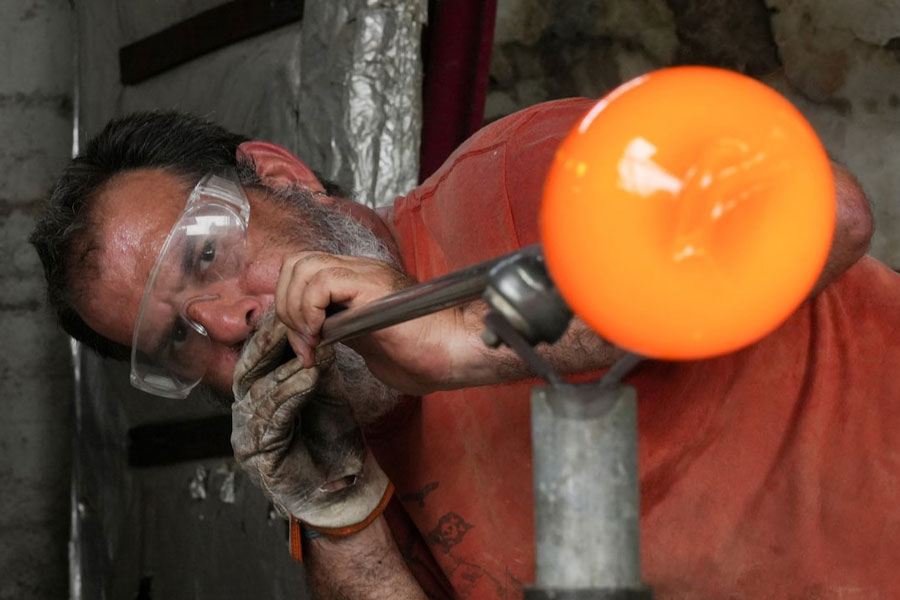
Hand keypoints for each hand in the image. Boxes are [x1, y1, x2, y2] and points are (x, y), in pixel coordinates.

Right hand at [231, 311, 389, 528]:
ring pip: (258, 392)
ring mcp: (247, 435)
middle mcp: (247, 412)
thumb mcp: (324, 388)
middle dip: (270, 344)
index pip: (255, 354)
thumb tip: (318, 319)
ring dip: (285, 369)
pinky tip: (308, 379)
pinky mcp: (258, 455)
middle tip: (293, 322)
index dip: (271, 330)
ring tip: (309, 351)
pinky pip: (272, 418)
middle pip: (247, 368)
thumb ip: (316, 358)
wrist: (344, 485)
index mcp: (258, 393)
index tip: (294, 308)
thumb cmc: (333, 438)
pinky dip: (290, 395)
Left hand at [275, 251, 470, 394]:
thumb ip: (341, 329)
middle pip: (296, 263)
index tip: (305, 347)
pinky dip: (310, 309)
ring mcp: (366, 273)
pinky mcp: (371, 286)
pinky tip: (323, 335)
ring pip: (302, 266)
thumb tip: (314, 336)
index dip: (290, 305)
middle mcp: (359, 269)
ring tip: (313, 341)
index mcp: (358, 280)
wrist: (456, 351)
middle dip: (286, 306)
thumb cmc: (424, 354)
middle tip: (304, 344)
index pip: (303, 271)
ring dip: (296, 309)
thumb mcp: (369, 341)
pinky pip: (321, 281)